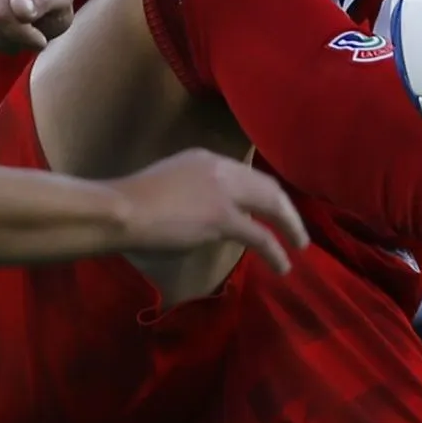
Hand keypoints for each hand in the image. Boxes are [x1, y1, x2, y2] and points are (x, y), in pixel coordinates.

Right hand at [109, 150, 308, 276]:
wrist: (120, 210)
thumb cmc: (131, 203)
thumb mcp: (168, 184)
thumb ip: (190, 192)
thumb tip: (203, 215)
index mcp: (205, 158)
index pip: (246, 174)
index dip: (264, 193)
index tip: (273, 209)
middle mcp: (220, 168)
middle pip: (267, 186)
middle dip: (287, 208)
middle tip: (297, 227)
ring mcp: (223, 192)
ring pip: (272, 206)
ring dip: (291, 226)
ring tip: (300, 244)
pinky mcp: (222, 218)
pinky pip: (260, 236)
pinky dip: (276, 251)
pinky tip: (283, 264)